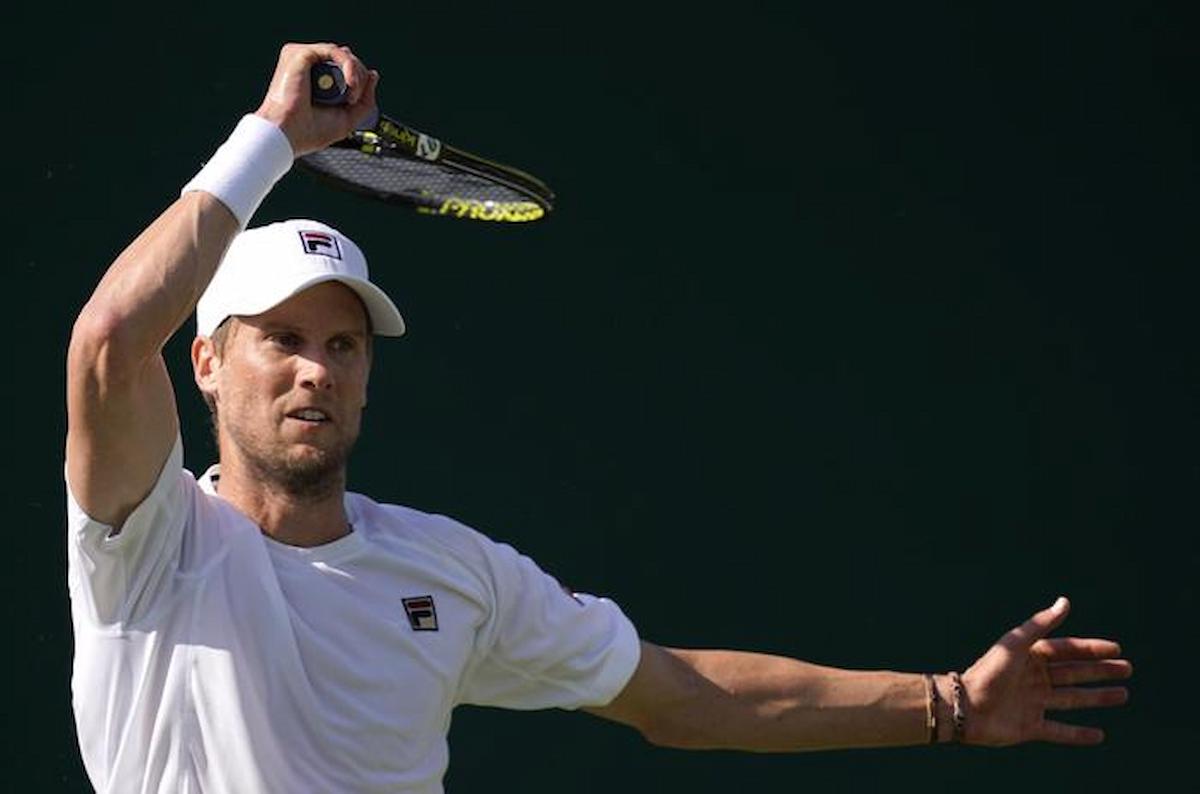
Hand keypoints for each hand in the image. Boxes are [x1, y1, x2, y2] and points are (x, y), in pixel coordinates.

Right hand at [255, 42, 378, 156]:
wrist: (288, 135)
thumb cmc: (310, 131)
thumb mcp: (347, 118)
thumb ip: (364, 99)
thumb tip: (374, 75)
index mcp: (316, 79)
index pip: (345, 68)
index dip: (358, 81)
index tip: (358, 99)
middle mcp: (308, 66)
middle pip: (347, 60)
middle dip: (360, 79)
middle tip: (353, 101)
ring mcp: (303, 58)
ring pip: (343, 55)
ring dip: (356, 76)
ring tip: (351, 97)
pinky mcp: (300, 54)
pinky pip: (335, 51)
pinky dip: (350, 67)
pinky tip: (351, 84)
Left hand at [960, 596, 1131, 745]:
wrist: (965, 706)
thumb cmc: (989, 671)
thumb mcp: (1016, 643)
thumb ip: (1041, 623)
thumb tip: (1065, 601)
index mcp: (1029, 657)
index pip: (1066, 651)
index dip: (1091, 649)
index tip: (1116, 648)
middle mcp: (1033, 679)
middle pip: (1074, 674)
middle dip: (1100, 671)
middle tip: (1127, 669)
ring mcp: (1033, 704)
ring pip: (1072, 700)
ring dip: (1097, 697)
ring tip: (1123, 695)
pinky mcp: (1030, 727)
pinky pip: (1060, 731)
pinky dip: (1079, 734)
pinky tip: (1099, 735)